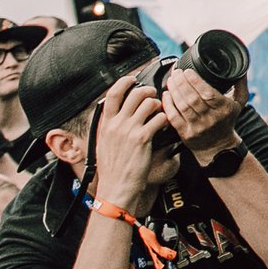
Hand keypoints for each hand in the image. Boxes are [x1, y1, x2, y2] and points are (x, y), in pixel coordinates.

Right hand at [93, 74, 175, 210]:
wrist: (116, 188)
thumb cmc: (112, 169)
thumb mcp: (103, 143)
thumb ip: (110, 127)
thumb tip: (118, 114)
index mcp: (105, 124)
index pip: (112, 94)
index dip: (124, 82)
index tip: (133, 79)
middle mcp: (116, 124)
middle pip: (135, 94)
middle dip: (148, 91)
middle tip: (153, 97)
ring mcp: (129, 130)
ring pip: (150, 103)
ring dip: (159, 105)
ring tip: (159, 113)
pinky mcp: (142, 138)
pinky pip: (159, 118)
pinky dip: (164, 119)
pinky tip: (163, 125)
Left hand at [160, 67, 248, 163]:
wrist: (218, 146)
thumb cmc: (227, 120)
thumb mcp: (239, 103)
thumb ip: (240, 85)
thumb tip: (242, 68)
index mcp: (224, 109)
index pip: (208, 93)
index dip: (195, 82)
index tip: (187, 71)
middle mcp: (211, 119)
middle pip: (193, 99)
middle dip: (182, 83)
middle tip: (176, 72)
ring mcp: (197, 127)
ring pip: (182, 107)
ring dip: (174, 91)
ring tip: (171, 80)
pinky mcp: (186, 134)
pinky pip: (174, 117)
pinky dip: (168, 105)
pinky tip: (166, 94)